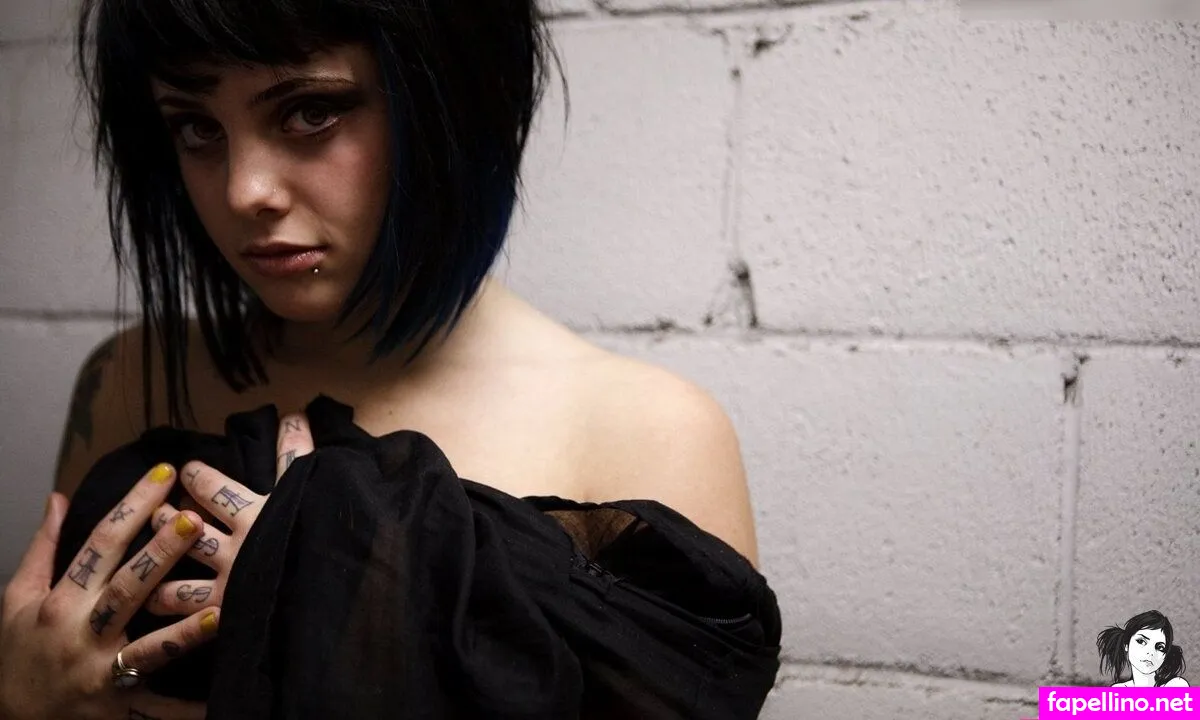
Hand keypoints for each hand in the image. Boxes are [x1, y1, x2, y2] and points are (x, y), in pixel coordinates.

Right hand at [0, 467, 211, 718]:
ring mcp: (101, 673)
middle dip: (161, 555)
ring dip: (183, 632)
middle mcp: (83, 635)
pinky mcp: (118, 708)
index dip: (132, 508)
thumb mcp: (18, 599)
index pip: (99, 545)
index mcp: (61, 603)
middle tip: (195, 521)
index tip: (163, 475)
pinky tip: (217, 699)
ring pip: (147, 650)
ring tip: (220, 609)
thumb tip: (59, 498)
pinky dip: (185, 710)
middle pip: (128, 589)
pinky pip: (156, 711)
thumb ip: (44, 548)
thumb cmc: (18, 652)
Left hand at [145, 413, 313, 615]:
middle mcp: (236, 544)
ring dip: (159, 555)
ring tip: (145, 550)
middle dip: (167, 517)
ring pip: (181, 562)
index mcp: (256, 512)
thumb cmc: (323, 535)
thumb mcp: (311, 489)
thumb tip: (295, 414)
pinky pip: (186, 606)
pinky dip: (167, 602)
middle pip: (189, 524)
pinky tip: (150, 601)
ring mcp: (228, 578)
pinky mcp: (225, 609)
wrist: (332, 591)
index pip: (215, 489)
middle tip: (155, 507)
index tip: (186, 471)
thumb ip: (298, 454)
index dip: (197, 477)